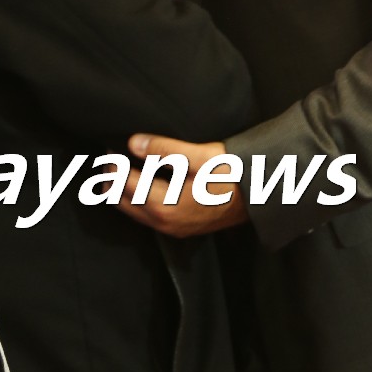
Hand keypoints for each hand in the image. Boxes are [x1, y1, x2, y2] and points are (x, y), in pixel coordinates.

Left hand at [117, 134, 248, 236]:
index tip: (108, 148)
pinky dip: (136, 202)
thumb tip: (133, 142)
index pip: (128, 185)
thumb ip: (165, 149)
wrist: (263, 196)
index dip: (115, 166)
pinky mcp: (182, 228)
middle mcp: (167, 223)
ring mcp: (174, 229)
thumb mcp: (202, 156)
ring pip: (135, 213)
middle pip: (125, 203)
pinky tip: (138, 187)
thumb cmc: (235, 174)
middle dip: (113, 181)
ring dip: (122, 193)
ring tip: (115, 171)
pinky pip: (148, 217)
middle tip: (107, 158)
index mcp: (168, 205)